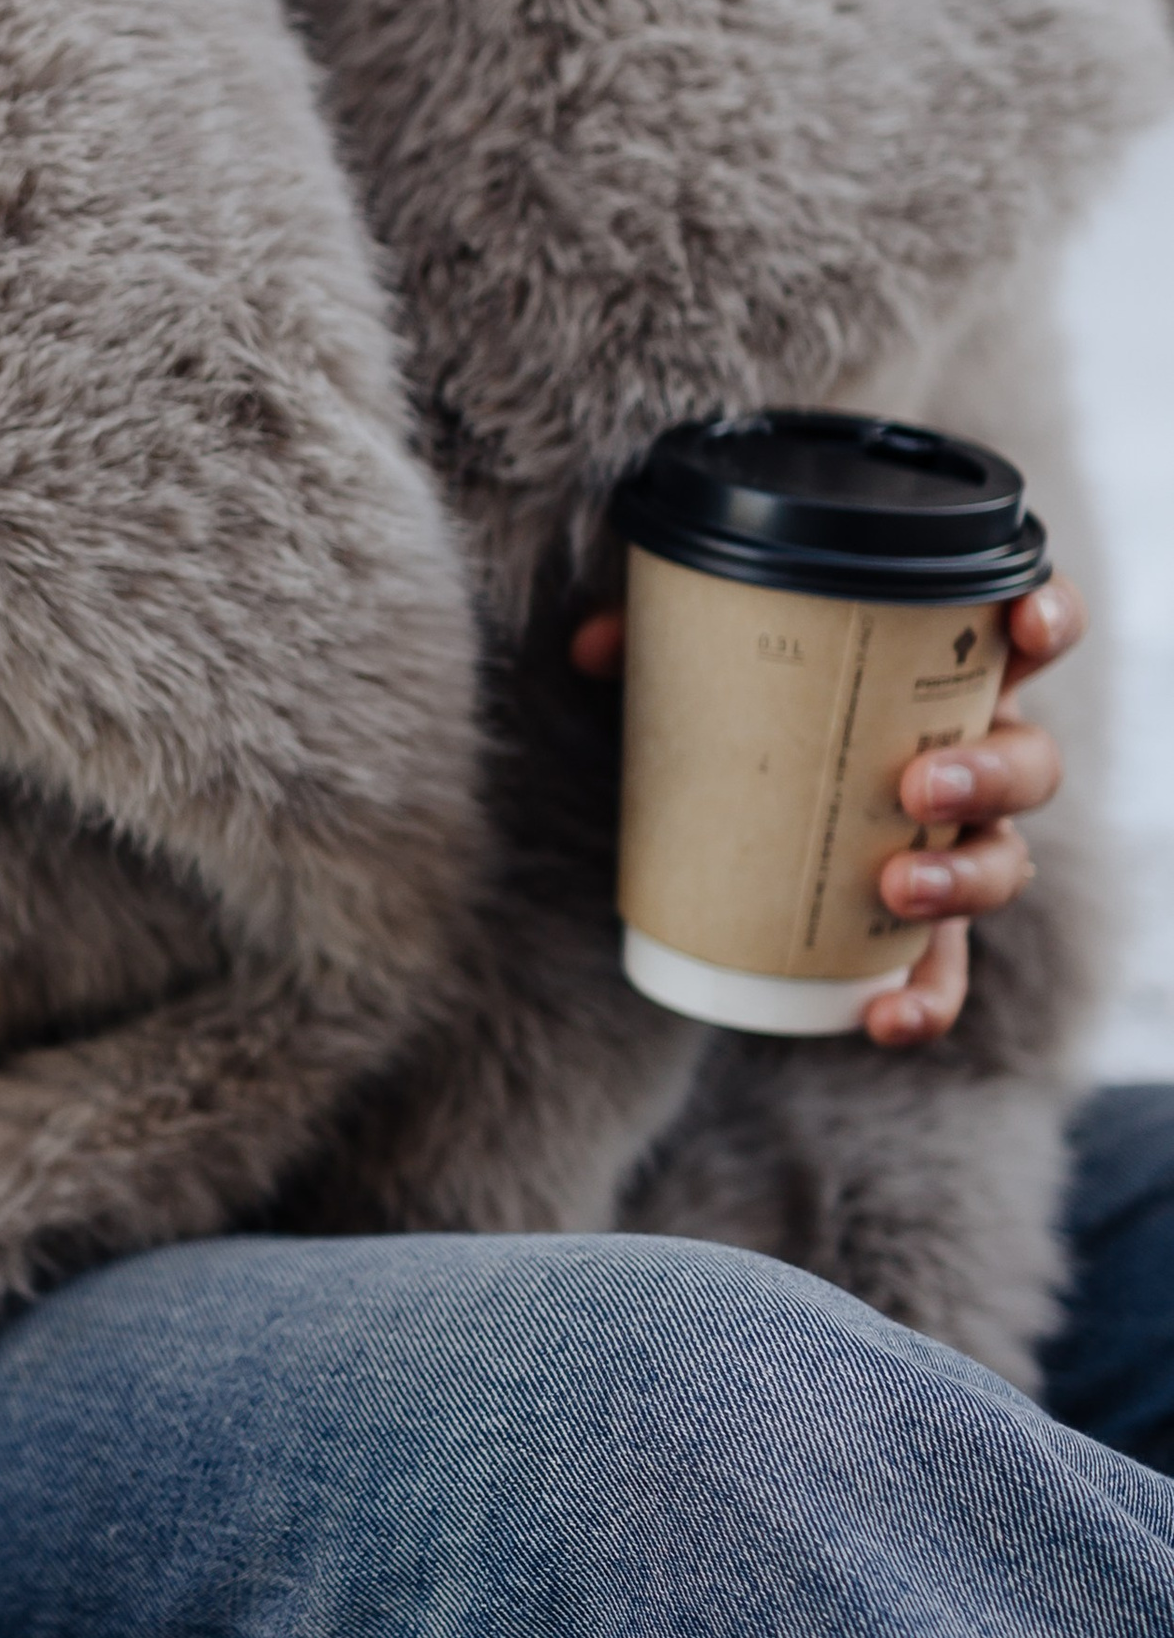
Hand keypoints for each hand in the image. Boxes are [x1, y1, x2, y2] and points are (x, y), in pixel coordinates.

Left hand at [570, 577, 1080, 1046]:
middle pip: (1029, 765)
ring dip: (963, 879)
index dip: (1047, 620)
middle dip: (991, 775)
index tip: (1024, 625)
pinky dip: (923, 1001)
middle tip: (918, 788)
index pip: (1026, 634)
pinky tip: (881, 1017)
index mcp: (938, 679)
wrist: (737, 812)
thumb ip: (655, 639)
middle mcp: (968, 763)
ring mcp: (953, 851)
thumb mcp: (704, 666)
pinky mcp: (917, 933)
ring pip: (1004, 865)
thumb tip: (589, 646)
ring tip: (895, 888)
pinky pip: (941, 975)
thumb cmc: (751, 719)